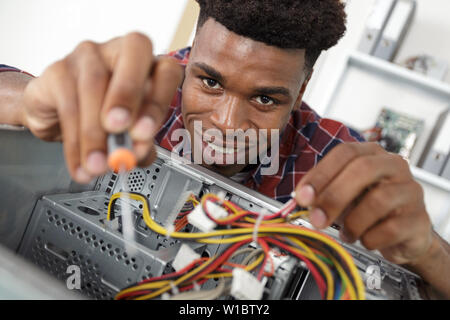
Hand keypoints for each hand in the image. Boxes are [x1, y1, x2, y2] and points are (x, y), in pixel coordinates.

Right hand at [19, 32, 183, 182]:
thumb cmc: (103, 119)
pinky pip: (68, 102)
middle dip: (127, 93)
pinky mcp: (58, 69)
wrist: (59, 116)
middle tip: (118, 128)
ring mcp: (89, 55)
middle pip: (135, 49)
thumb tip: (137, 153)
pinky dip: (75, 140)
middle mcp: (122, 52)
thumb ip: (139, 143)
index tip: (144, 134)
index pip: (167, 70)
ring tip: (98, 163)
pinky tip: (80, 161)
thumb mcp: (129, 134)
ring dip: (96, 131)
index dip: (158, 101)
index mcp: (150, 67)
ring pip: (94, 83)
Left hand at [294, 142, 433, 265]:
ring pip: (378, 200)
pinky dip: (370, 239)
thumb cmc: (368, 209)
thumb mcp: (342, 196)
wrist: (402, 235)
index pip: (345, 153)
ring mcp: (410, 190)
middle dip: (333, 196)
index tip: (302, 196)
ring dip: (353, 222)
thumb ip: (322, 193)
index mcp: (371, 154)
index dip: (321, 174)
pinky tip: (365, 240)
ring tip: (347, 233)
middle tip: (316, 219)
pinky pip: (390, 229)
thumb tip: (301, 198)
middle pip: (363, 170)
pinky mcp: (419, 219)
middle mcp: (394, 166)